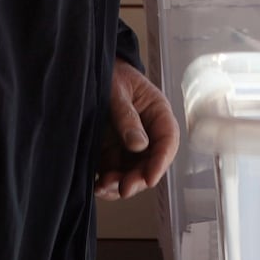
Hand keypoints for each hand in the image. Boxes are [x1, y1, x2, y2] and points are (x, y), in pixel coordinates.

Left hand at [95, 59, 179, 199]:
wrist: (91, 71)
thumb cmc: (111, 75)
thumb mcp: (118, 91)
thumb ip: (127, 117)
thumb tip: (139, 145)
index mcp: (157, 113)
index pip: (167, 141)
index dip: (160, 162)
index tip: (149, 179)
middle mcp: (148, 132)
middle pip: (151, 162)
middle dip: (138, 179)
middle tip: (123, 189)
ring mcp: (130, 144)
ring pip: (133, 173)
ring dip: (121, 184)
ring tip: (103, 187)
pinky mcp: (113, 152)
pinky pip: (114, 172)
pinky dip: (107, 183)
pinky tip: (97, 186)